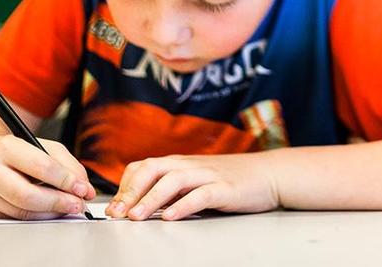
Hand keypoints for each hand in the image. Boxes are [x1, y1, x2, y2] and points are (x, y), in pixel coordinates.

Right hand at [0, 135, 95, 219]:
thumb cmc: (18, 154)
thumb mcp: (45, 147)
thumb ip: (68, 165)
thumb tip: (84, 188)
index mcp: (7, 148)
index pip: (40, 167)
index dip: (65, 180)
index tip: (82, 188)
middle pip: (27, 195)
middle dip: (58, 202)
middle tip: (77, 204)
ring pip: (22, 211)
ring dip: (51, 213)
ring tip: (68, 207)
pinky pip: (16, 218)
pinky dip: (39, 216)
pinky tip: (51, 211)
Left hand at [106, 153, 280, 220]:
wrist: (269, 174)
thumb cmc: (231, 180)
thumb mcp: (196, 180)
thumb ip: (173, 189)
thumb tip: (141, 204)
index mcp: (181, 163)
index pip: (144, 167)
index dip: (125, 186)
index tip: (113, 207)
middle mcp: (191, 165)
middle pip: (153, 169)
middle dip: (131, 191)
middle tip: (117, 213)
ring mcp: (208, 175)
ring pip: (173, 180)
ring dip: (151, 198)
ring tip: (136, 217)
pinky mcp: (225, 188)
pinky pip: (201, 194)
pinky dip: (183, 205)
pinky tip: (171, 217)